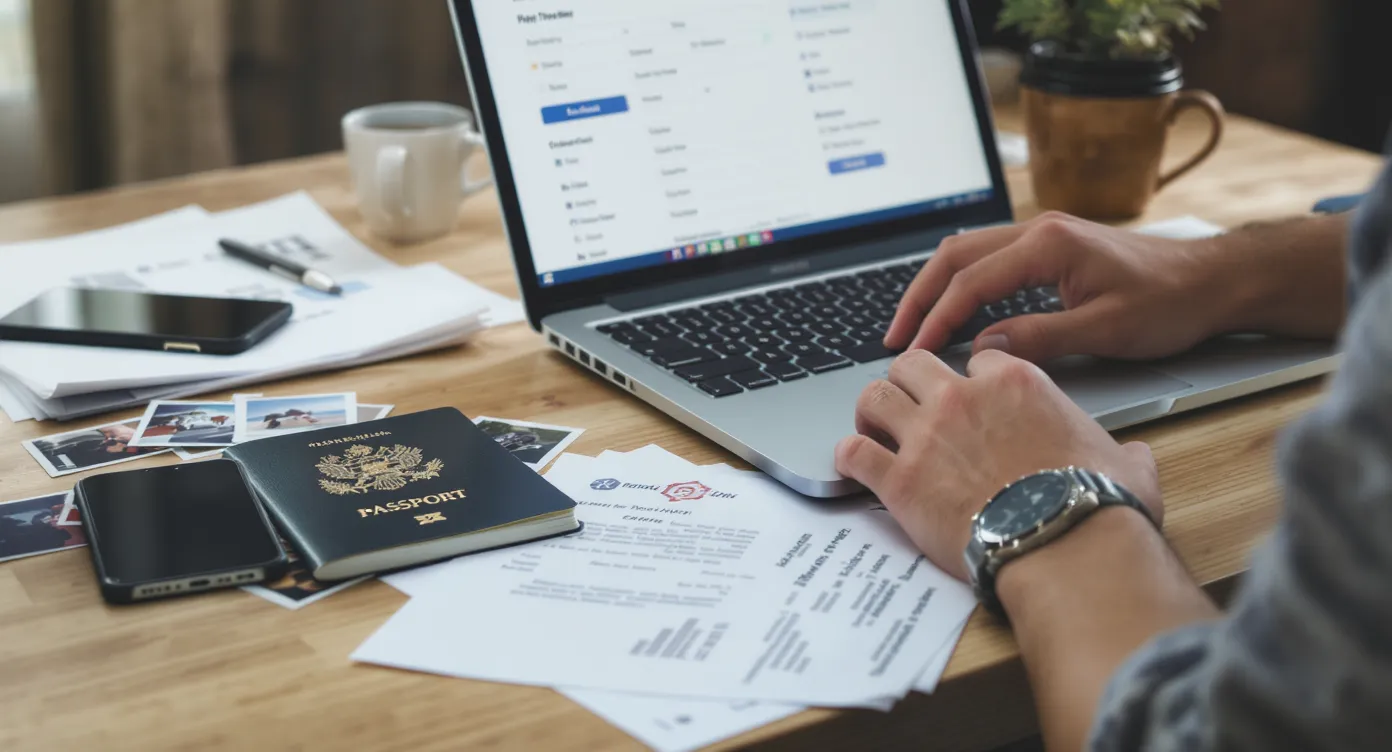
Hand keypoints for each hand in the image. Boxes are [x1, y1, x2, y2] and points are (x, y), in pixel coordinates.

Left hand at [835, 349, 1162, 581]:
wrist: (1066, 546)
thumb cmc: (1097, 506)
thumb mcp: (1124, 465)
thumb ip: (1122, 452)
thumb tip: (1136, 460)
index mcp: (1015, 383)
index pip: (975, 359)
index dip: (969, 378)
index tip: (968, 398)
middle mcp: (963, 398)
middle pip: (913, 364)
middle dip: (907, 382)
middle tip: (909, 406)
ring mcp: (927, 436)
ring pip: (873, 396)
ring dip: (870, 412)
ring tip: (873, 429)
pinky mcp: (900, 480)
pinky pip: (852, 452)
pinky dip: (848, 458)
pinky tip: (854, 466)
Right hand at [884, 212, 1234, 362]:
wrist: (1212, 279)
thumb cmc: (1169, 303)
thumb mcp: (1105, 330)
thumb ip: (1039, 337)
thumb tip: (983, 348)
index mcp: (1048, 245)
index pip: (971, 282)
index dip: (937, 319)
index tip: (914, 350)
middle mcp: (1039, 230)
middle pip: (954, 257)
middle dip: (918, 297)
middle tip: (894, 338)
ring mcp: (1044, 234)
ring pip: (966, 253)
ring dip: (935, 287)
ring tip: (912, 325)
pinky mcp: (1050, 246)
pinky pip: (988, 258)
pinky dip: (960, 283)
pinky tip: (952, 308)